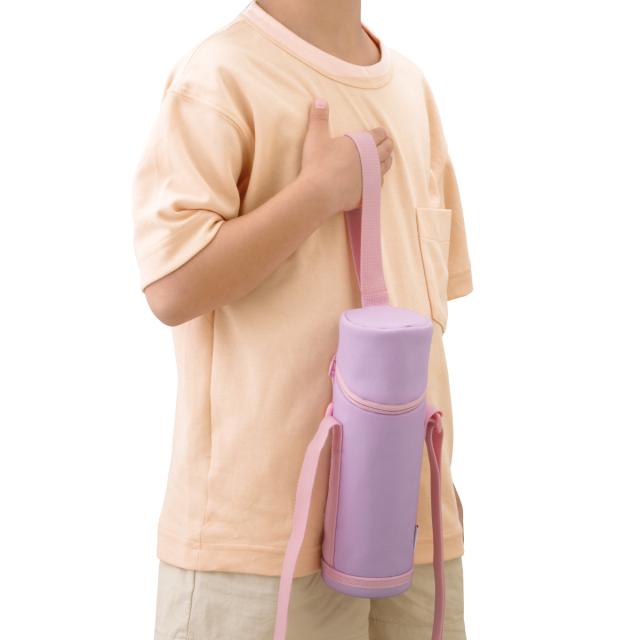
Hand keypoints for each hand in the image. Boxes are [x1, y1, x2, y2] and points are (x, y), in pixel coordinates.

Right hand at [298, 98, 393, 214]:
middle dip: (388, 145)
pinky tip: (377, 180)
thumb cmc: (318, 163)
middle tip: (389, 143)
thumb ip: (319, 118)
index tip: (383, 132)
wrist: (319, 193)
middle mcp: (370, 160)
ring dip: (387, 162)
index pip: (376, 135)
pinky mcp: (366, 192)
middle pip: (384, 150)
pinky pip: (378, 185)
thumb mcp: (316, 136)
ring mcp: (370, 177)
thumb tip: (319, 99)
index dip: (380, 133)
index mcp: (361, 144)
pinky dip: (379, 180)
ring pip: (384, 168)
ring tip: (388, 160)